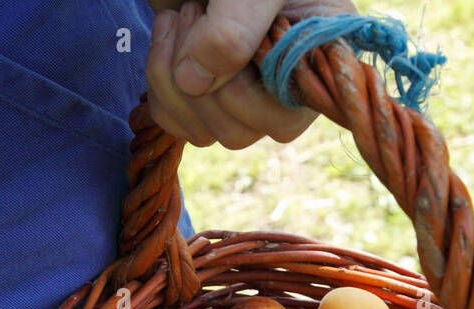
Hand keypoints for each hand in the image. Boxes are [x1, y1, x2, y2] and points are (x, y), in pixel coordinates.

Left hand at [147, 0, 355, 148]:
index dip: (245, 87)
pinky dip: (158, 85)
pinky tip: (167, 38)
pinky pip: (175, 122)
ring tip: (183, 15)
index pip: (286, 118)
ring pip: (203, 132)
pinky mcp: (203, 95)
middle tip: (197, 10)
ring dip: (174, 77)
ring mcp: (242, 94)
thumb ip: (233, 30)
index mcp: (315, 58)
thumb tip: (194, 84)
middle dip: (204, 74)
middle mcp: (281, 86)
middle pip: (238, 133)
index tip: (234, 26)